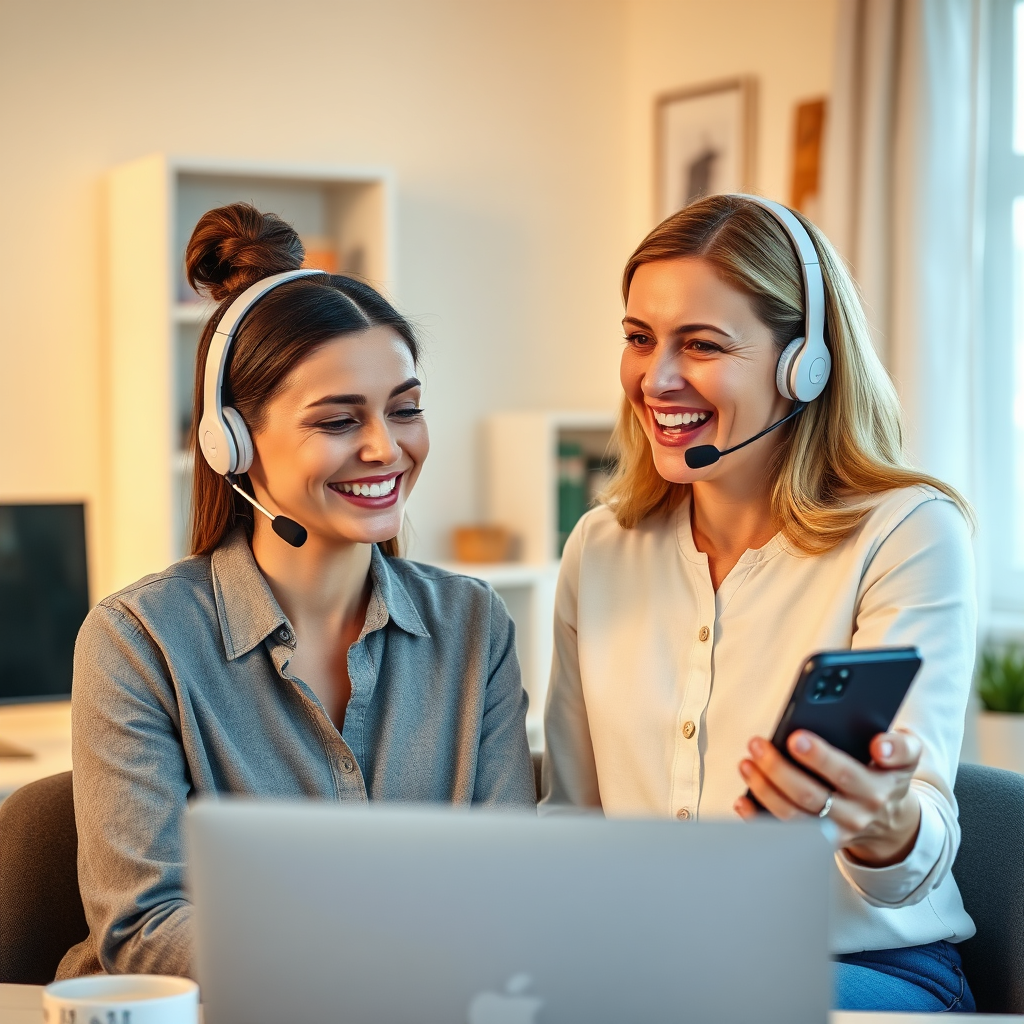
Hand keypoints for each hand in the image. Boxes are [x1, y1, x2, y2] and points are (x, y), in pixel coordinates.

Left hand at [733, 730, 922, 866]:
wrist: (891, 821)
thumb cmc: (886, 775)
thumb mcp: (906, 757)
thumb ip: (899, 745)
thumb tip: (880, 744)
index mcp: (876, 787)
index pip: (850, 772)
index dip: (824, 758)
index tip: (797, 739)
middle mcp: (856, 813)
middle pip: (812, 794)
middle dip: (780, 768)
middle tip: (758, 744)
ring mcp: (835, 831)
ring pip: (794, 815)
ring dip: (764, 789)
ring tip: (747, 763)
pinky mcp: (818, 843)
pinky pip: (785, 834)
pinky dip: (759, 818)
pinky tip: (743, 799)